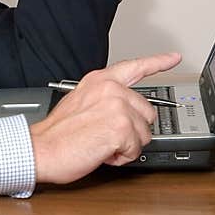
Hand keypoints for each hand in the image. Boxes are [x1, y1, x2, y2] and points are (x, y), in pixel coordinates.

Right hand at [29, 52, 182, 183]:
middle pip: (147, 112)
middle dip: (132, 129)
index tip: (174, 57)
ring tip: (100, 142)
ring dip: (125, 145)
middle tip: (106, 134)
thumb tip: (125, 113)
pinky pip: (135, 150)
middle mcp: (111, 89)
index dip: (158, 62)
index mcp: (99, 80)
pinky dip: (120, 157)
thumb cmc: (57, 133)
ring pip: (144, 134)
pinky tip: (102, 151)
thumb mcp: (80, 103)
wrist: (40, 148)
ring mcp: (117, 106)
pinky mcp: (121, 128)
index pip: (135, 67)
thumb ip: (105, 100)